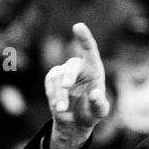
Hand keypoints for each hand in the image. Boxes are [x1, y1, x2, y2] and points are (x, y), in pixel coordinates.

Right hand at [44, 22, 109, 148]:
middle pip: (71, 66)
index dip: (84, 37)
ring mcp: (64, 71)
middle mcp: (79, 67)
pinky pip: (49, 82)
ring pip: (57, 77)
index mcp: (94, 70)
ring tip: (61, 109)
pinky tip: (57, 106)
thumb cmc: (91, 113)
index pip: (90, 50)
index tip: (78, 26)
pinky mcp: (52, 79)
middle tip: (66, 87)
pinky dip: (52, 94)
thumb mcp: (99, 112)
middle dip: (68, 76)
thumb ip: (99, 103)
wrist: (75, 122)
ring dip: (58, 93)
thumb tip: (95, 93)